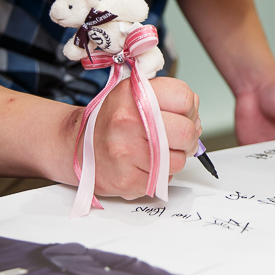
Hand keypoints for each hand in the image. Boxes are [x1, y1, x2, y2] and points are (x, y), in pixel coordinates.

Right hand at [91, 76, 200, 198]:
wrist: (78, 146)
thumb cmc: (112, 120)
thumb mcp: (135, 93)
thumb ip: (168, 97)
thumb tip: (196, 117)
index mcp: (133, 95)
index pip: (185, 99)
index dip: (190, 109)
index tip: (182, 114)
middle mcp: (128, 121)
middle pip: (187, 132)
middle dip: (188, 137)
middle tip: (177, 138)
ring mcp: (126, 153)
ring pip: (179, 160)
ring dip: (174, 158)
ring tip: (157, 151)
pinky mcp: (127, 180)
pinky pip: (164, 180)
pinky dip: (160, 174)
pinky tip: (145, 164)